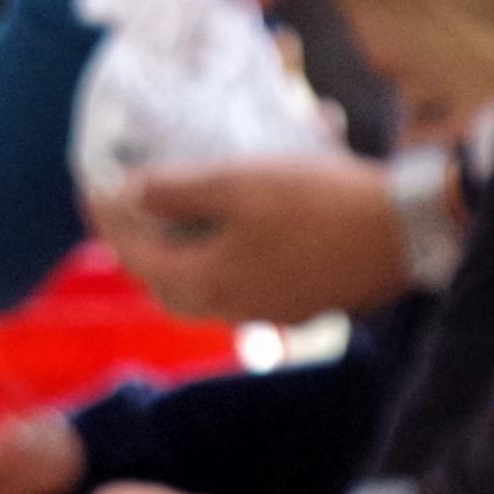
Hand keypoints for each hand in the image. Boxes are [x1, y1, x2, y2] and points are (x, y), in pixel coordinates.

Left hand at [86, 152, 413, 322]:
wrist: (402, 232)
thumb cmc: (318, 202)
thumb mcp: (240, 182)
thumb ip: (177, 191)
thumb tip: (131, 195)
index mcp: (205, 280)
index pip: (135, 254)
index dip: (107, 220)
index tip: (91, 187)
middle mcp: (229, 307)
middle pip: (162, 285)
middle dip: (136, 249)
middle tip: (125, 211)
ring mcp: (267, 312)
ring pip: (201, 293)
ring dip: (177, 262)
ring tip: (172, 225)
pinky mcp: (298, 305)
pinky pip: (237, 291)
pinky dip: (216, 266)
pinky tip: (231, 241)